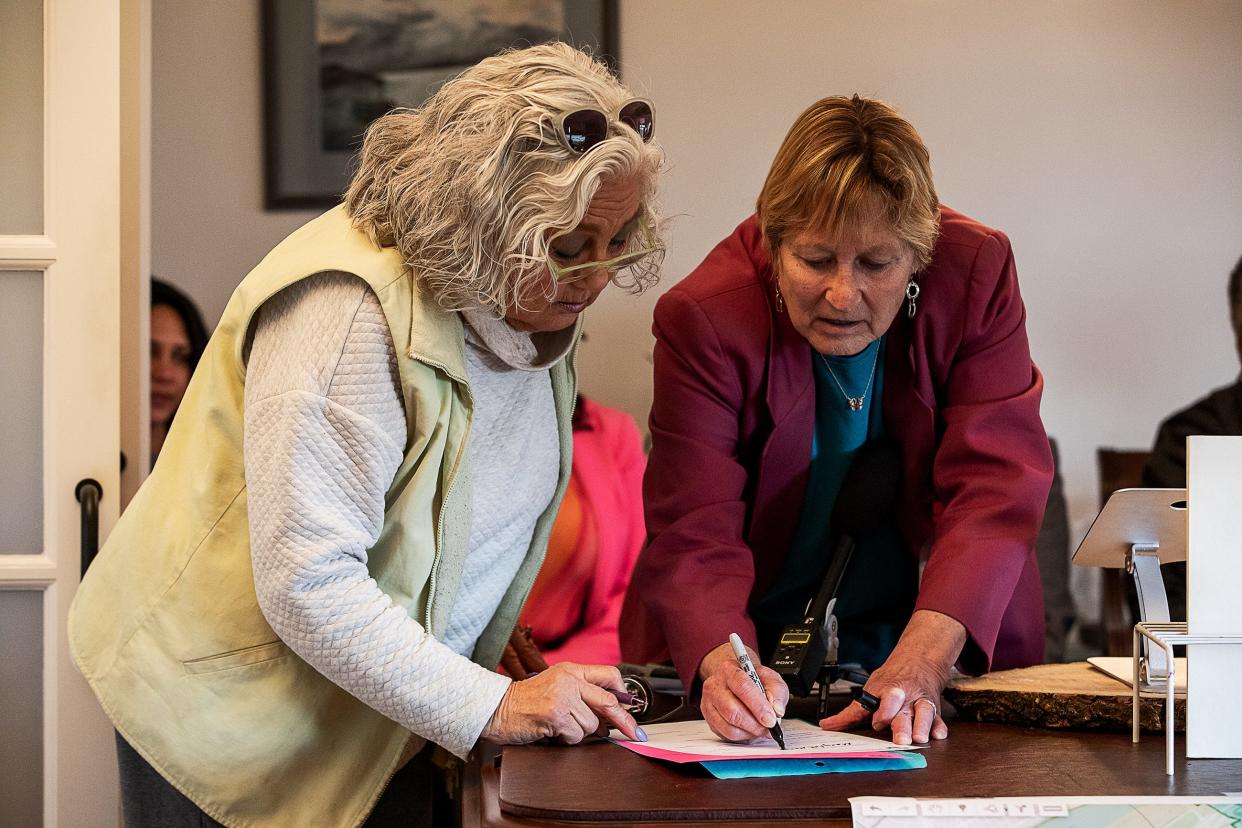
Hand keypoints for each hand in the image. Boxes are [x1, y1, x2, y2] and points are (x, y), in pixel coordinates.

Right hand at [480, 662, 642, 744]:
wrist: (496, 708)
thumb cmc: (525, 701)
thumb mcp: (556, 686)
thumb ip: (581, 693)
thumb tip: (611, 714)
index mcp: (571, 670)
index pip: (609, 675)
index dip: (624, 692)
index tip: (631, 706)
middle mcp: (569, 680)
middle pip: (609, 701)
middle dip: (625, 721)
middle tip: (635, 734)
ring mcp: (562, 697)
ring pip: (592, 724)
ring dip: (580, 731)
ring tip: (561, 725)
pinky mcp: (555, 715)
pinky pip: (576, 735)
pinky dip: (568, 738)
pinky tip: (553, 731)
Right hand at [698, 641, 788, 742]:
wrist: (736, 681)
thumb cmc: (753, 680)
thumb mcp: (770, 678)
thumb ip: (777, 691)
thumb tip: (776, 710)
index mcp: (729, 670)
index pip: (742, 687)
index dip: (758, 706)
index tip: (771, 720)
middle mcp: (715, 685)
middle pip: (732, 711)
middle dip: (755, 724)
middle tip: (768, 728)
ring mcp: (709, 703)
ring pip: (729, 727)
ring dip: (749, 732)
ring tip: (760, 728)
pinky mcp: (709, 718)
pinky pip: (726, 734)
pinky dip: (742, 736)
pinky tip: (749, 729)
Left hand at [819, 610, 964, 744]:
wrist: (918, 661)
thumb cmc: (891, 680)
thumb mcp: (870, 690)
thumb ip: (852, 712)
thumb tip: (827, 726)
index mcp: (887, 692)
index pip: (882, 702)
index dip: (881, 713)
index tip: (877, 722)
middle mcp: (904, 698)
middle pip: (903, 711)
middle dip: (901, 725)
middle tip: (900, 739)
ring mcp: (920, 703)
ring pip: (923, 713)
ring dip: (921, 726)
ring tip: (919, 739)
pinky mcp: (934, 710)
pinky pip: (939, 719)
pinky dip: (939, 727)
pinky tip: (938, 734)